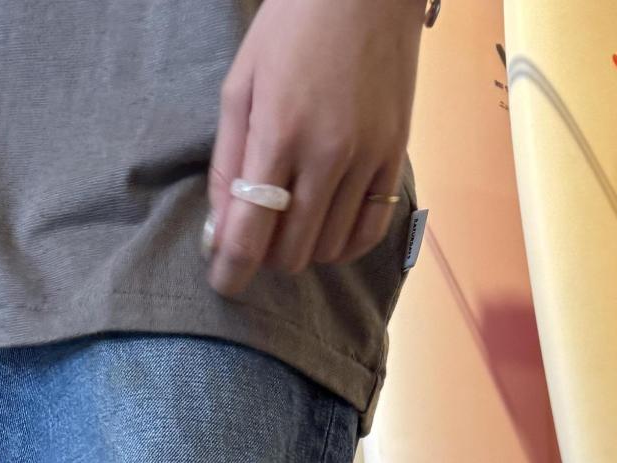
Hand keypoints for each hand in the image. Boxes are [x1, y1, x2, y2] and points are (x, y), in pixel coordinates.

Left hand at [204, 0, 423, 297]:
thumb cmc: (293, 26)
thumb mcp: (242, 85)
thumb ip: (228, 162)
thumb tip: (219, 229)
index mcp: (280, 134)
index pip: (250, 235)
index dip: (231, 271)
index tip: (223, 282)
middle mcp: (328, 155)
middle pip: (290, 251)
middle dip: (264, 255)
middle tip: (256, 233)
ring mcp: (368, 157)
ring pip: (329, 248)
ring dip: (303, 248)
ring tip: (291, 222)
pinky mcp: (396, 154)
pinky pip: (370, 229)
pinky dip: (344, 243)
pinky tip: (327, 227)